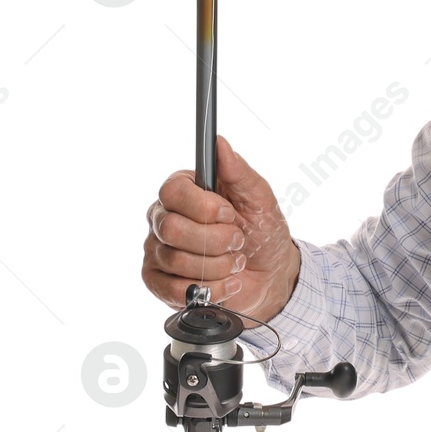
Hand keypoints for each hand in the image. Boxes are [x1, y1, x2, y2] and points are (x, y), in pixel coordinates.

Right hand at [142, 133, 300, 318]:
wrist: (271, 274)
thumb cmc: (263, 232)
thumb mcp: (259, 198)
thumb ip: (238, 171)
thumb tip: (219, 143)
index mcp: (184, 192)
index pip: (172, 191)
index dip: (203, 207)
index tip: (229, 213)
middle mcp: (164, 218)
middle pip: (172, 228)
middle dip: (216, 240)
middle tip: (237, 241)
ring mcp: (158, 251)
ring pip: (175, 260)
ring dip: (219, 265)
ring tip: (234, 262)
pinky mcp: (160, 282)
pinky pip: (172, 288)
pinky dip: (210, 288)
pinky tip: (226, 283)